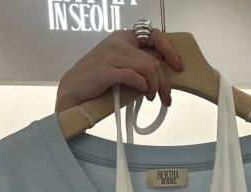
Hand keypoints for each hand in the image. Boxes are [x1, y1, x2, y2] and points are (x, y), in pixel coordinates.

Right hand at [55, 29, 182, 112]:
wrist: (72, 90)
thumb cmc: (95, 80)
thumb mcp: (117, 64)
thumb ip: (135, 64)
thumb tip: (159, 77)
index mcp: (122, 37)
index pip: (153, 35)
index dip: (169, 50)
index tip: (178, 66)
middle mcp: (118, 41)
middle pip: (152, 59)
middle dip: (164, 81)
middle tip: (167, 97)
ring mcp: (111, 55)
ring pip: (147, 68)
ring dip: (155, 86)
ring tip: (153, 98)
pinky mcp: (106, 71)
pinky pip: (134, 76)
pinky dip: (143, 86)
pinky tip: (143, 93)